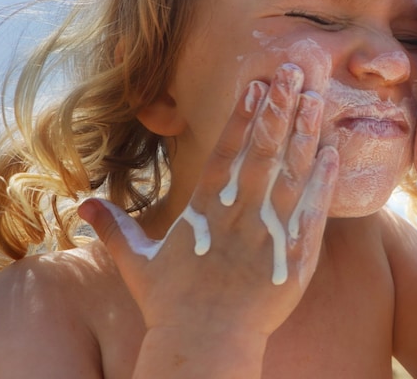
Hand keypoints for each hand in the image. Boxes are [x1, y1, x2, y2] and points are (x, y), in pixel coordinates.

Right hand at [79, 62, 337, 338]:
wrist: (204, 345)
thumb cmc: (171, 306)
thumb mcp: (136, 264)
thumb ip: (114, 229)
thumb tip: (82, 206)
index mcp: (205, 210)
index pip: (226, 151)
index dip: (242, 116)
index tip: (256, 84)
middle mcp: (239, 213)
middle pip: (263, 151)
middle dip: (278, 108)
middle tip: (294, 71)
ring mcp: (269, 232)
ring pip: (291, 173)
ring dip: (304, 133)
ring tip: (317, 98)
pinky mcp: (296, 255)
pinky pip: (313, 211)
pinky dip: (324, 181)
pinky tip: (334, 152)